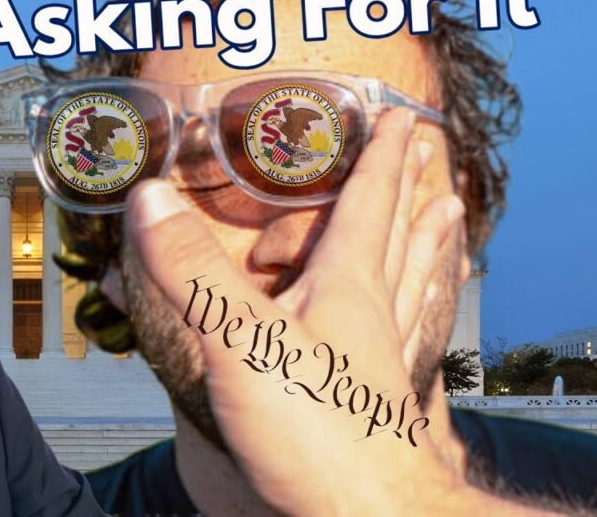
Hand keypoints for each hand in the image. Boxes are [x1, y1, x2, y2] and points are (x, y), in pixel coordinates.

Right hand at [126, 108, 466, 514]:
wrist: (365, 516)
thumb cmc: (316, 433)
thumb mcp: (239, 338)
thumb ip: (191, 270)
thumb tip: (150, 200)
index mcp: (345, 287)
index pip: (369, 203)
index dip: (381, 157)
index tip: (400, 119)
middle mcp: (371, 314)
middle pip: (396, 237)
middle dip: (406, 189)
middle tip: (425, 153)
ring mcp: (377, 357)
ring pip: (408, 281)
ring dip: (423, 241)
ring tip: (446, 215)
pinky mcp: (373, 398)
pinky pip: (404, 332)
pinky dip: (413, 305)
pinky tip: (408, 312)